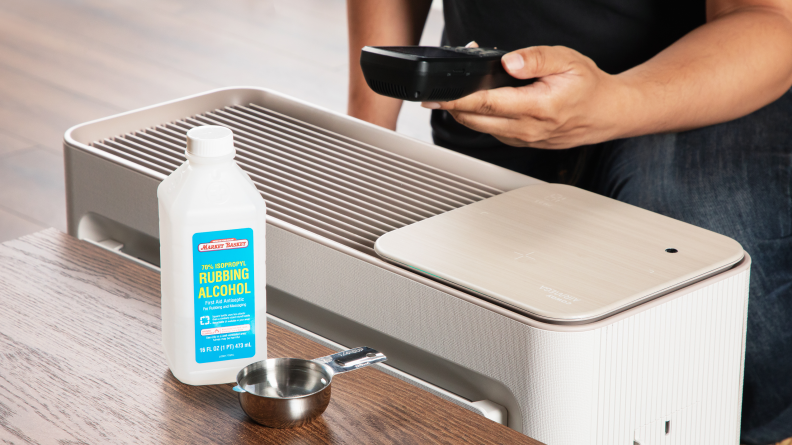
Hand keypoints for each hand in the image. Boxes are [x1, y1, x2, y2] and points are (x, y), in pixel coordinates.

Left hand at [422, 45, 633, 148]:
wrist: (606, 113)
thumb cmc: (588, 87)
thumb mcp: (567, 60)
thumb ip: (535, 59)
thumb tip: (507, 61)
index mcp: (538, 108)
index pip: (487, 104)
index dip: (458, 100)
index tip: (437, 97)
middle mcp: (527, 129)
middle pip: (475, 120)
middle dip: (451, 107)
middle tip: (433, 94)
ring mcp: (522, 139)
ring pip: (480, 128)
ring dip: (464, 111)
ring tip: (455, 92)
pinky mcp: (520, 142)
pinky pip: (491, 131)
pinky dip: (479, 117)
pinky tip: (478, 102)